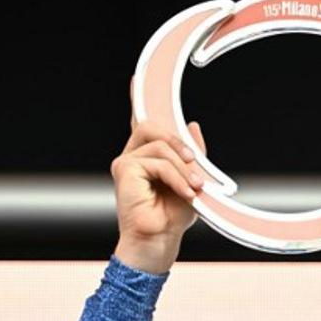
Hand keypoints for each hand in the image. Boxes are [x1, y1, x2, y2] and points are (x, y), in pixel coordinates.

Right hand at [111, 77, 206, 273]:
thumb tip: (193, 125)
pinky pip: (159, 161)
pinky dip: (177, 177)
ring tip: (194, 188)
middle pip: (154, 127)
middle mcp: (132, 156)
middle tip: (197, 166)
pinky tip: (185, 192)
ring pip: (162, 146)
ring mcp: (125, 162)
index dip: (138, 99)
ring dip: (184, 169)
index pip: (141, 123)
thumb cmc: (172, 218)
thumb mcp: (191, 180)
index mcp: (146, 157)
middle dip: (180, 144)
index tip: (137, 78)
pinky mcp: (123, 169)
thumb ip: (192, 154)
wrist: (158, 242)